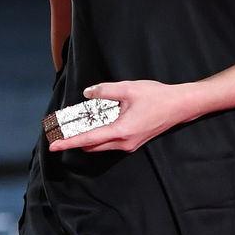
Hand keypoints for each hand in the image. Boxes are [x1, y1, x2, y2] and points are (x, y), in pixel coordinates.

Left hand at [47, 80, 193, 152]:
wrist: (180, 106)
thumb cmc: (157, 98)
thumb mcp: (128, 89)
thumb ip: (104, 90)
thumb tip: (88, 93)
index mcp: (120, 131)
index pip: (87, 139)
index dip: (68, 142)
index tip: (54, 145)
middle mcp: (123, 143)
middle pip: (91, 145)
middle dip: (75, 138)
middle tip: (65, 126)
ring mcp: (129, 144)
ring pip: (100, 144)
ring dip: (88, 135)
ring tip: (81, 119)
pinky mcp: (133, 141)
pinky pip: (110, 141)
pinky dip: (100, 132)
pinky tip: (99, 118)